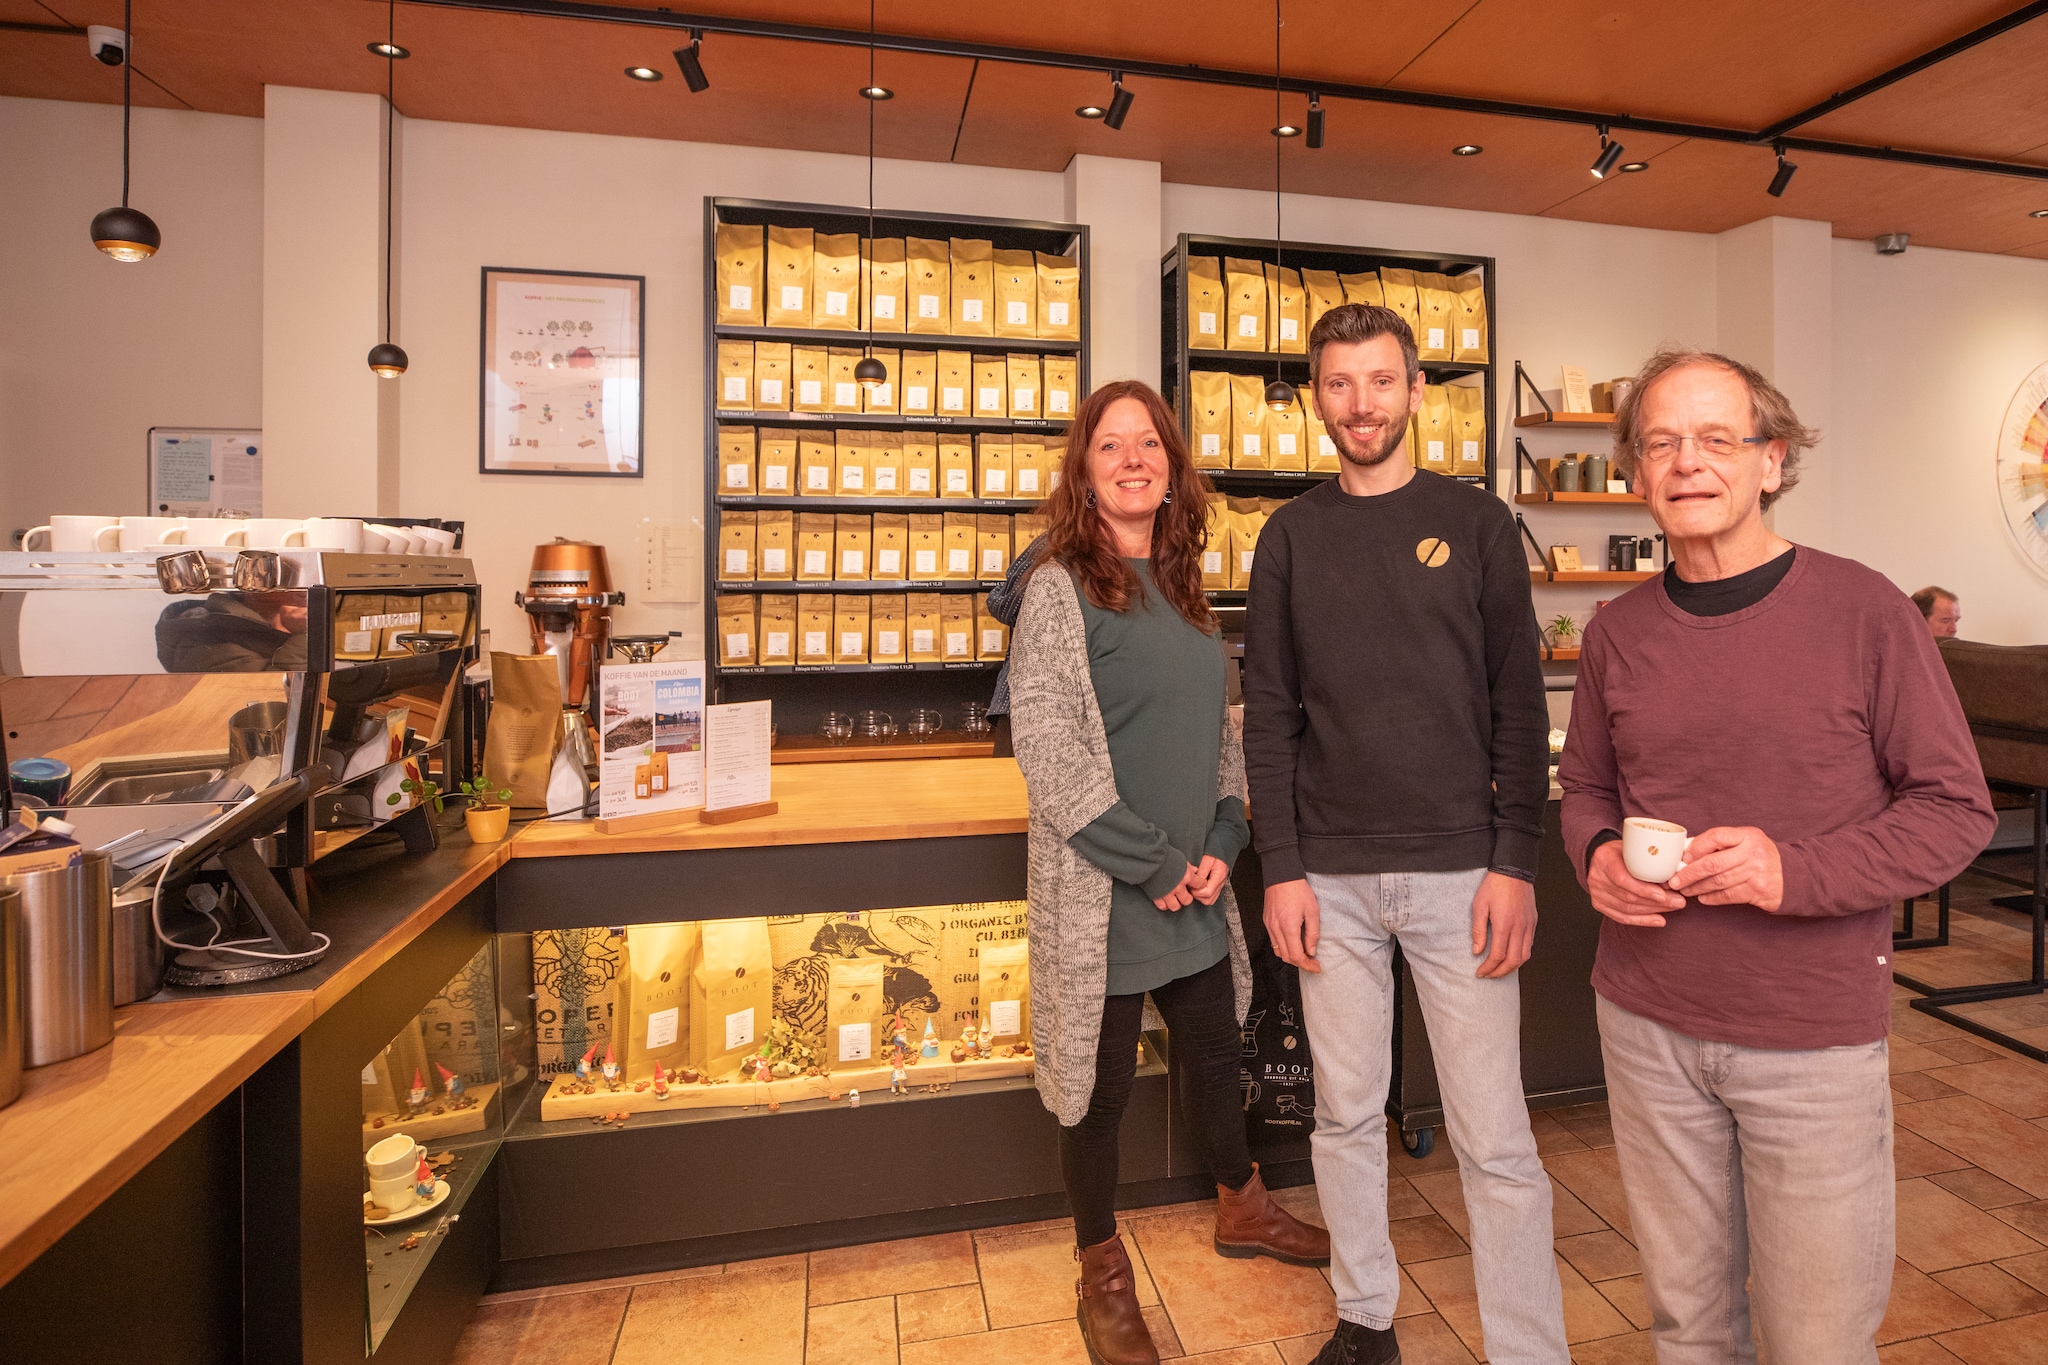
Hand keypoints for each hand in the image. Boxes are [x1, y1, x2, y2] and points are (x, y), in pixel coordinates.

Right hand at [1153, 860, 1200, 910]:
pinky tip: (1165, 901)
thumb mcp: (1180, 858)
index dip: (1201, 885)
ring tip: (1175, 899)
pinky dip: (1164, 905)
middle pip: (1188, 900)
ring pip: (1176, 906)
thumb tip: (1195, 871)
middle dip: (1187, 897)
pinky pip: (1162, 906)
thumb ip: (1188, 867)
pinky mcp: (1156, 895)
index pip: (1199, 885)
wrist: (1149, 857)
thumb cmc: (1165, 855)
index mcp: (1186, 876)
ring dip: (1176, 903)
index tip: (1199, 884)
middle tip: (1185, 894)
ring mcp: (1167, 893)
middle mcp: (1178, 887)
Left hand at [1188, 855, 1230, 905]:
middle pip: (1208, 899)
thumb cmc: (1216, 851)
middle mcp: (1220, 883)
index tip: (1191, 884)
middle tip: (1191, 886)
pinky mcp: (1217, 885)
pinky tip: (1198, 887)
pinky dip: (1204, 894)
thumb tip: (1195, 882)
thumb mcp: (1207, 859)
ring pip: (1210, 900)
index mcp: (1219, 876)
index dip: (1196, 891)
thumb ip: (1202, 871)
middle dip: (1197, 895)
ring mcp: (1220, 885)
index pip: (1207, 892)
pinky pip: (1211, 896)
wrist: (1224, 848)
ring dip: (1200, 896)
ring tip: (1194, 886)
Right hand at [1263, 878, 1321, 972]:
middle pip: (1286, 957)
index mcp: (1288, 927)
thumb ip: (1312, 933)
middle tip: (1312, 961)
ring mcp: (1269, 926)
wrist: (1281, 875)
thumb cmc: (1299, 891)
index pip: (1296, 956)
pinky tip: (1292, 942)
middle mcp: (1276, 929)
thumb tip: (1311, 951)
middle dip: (1300, 963)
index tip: (1316, 967)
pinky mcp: (1266, 922)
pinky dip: (1283, 947)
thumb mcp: (1313, 911)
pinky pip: (1273, 941)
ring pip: (1278, 951)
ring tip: (1303, 953)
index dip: (1307, 965)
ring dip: (1291, 956)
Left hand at [1471, 871, 1536, 977]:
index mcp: (1504, 925)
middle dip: (1500, 973)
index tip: (1480, 972)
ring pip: (1525, 956)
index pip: (1497, 956)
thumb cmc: (1494, 886)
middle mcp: (1519, 928)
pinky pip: (1530, 945)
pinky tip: (1511, 956)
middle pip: (1513, 961)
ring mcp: (1529, 926)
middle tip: (1489, 975)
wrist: (1514, 870)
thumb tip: (1477, 951)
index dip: (1488, 968)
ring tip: (1499, 970)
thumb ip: (1478, 930)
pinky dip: (1521, 956)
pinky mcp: (1533, 922)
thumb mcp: (1479, 906)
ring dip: (1512, 967)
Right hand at [1587, 840, 1683, 926]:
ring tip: (1673, 908)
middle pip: (1628, 896)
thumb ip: (1649, 860)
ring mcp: (1596, 893)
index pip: (1622, 879)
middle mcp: (1597, 877)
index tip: (1663, 895)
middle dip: (1656, 902)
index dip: (1643, 890)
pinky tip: (1659, 920)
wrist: (1602, 858)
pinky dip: (1643, 920)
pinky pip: (1622, 917)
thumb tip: (1674, 876)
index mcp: (1604, 859)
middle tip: (1678, 901)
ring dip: (1653, 911)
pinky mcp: (1599, 904)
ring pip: (1627, 909)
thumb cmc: (1621, 852)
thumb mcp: (1633, 847)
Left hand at [1669, 826, 1783, 910]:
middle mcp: (1754, 852)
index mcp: (1748, 835)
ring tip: (1685, 890)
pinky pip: (1728, 895)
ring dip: (1697, 887)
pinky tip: (1702, 898)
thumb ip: (1722, 843)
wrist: (1792, 876)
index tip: (1683, 858)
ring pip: (1718, 881)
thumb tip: (1687, 851)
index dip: (1696, 847)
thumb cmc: (1761, 856)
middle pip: (1713, 863)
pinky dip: (1712, 898)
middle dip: (1690, 873)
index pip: (1716, 836)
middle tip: (1675, 881)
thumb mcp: (1747, 841)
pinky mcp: (1758, 891)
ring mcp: (1757, 873)